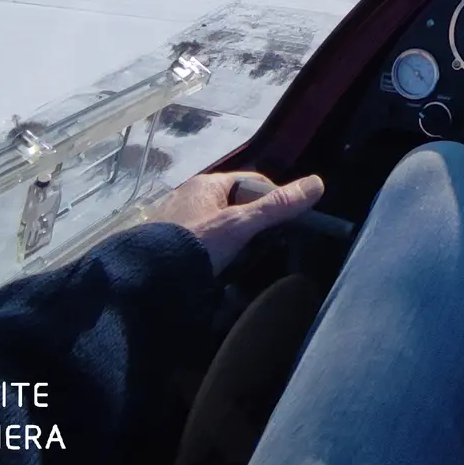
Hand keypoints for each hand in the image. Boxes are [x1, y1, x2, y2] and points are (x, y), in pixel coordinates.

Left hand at [153, 170, 323, 272]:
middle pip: (236, 206)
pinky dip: (215, 255)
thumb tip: (318, 183)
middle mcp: (189, 196)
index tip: (284, 225)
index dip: (273, 200)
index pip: (252, 183)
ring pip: (220, 227)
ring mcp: (177, 222)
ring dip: (234, 242)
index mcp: (206, 184)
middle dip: (253, 225)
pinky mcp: (168, 245)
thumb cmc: (195, 244)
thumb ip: (277, 206)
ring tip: (242, 263)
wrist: (145, 281)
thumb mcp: (240, 225)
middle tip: (264, 247)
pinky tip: (219, 271)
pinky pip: (203, 245)